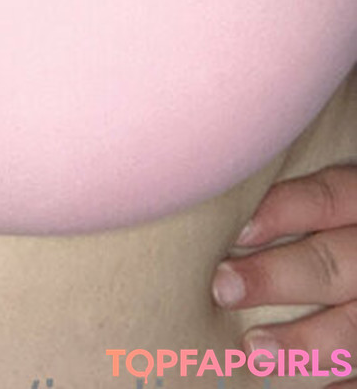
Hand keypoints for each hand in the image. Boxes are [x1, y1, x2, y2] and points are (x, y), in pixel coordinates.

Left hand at [212, 165, 356, 374]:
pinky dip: (345, 387)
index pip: (328, 198)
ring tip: (255, 350)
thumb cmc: (339, 232)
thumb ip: (300, 205)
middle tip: (224, 288)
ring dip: (304, 341)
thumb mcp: (338, 205)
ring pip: (353, 326)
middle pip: (333, 263)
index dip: (284, 210)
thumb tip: (227, 215)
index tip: (238, 231)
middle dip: (277, 278)